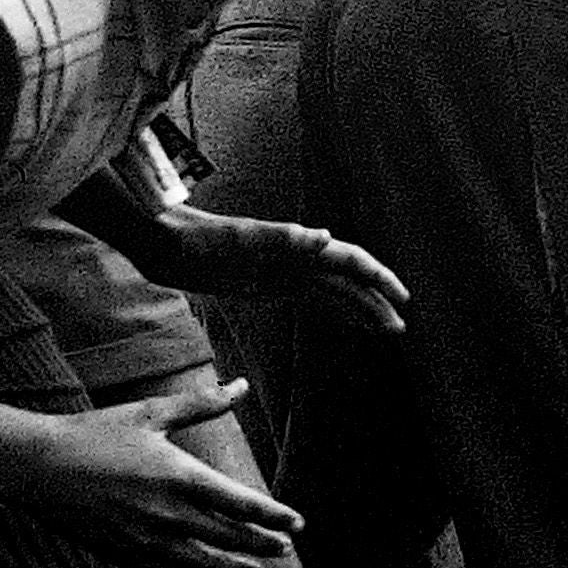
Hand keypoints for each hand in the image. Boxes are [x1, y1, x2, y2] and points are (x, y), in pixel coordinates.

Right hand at [17, 376, 300, 567]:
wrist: (37, 466)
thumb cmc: (95, 432)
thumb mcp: (151, 412)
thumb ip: (201, 403)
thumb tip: (242, 385)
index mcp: (179, 476)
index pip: (241, 504)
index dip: (274, 517)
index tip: (297, 524)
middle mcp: (167, 513)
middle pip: (228, 537)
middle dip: (262, 544)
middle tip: (286, 548)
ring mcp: (144, 538)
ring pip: (201, 562)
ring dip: (232, 567)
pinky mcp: (123, 552)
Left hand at [162, 208, 411, 334]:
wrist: (166, 243)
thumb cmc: (199, 238)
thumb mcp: (240, 239)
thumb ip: (282, 239)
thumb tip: (325, 238)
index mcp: (298, 246)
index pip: (350, 262)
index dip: (378, 279)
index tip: (401, 299)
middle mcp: (297, 257)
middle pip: (348, 281)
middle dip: (375, 302)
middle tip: (399, 328)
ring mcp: (284, 271)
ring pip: (334, 291)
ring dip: (359, 308)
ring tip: (383, 330)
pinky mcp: (268, 285)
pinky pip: (311, 299)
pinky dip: (332, 309)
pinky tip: (343, 320)